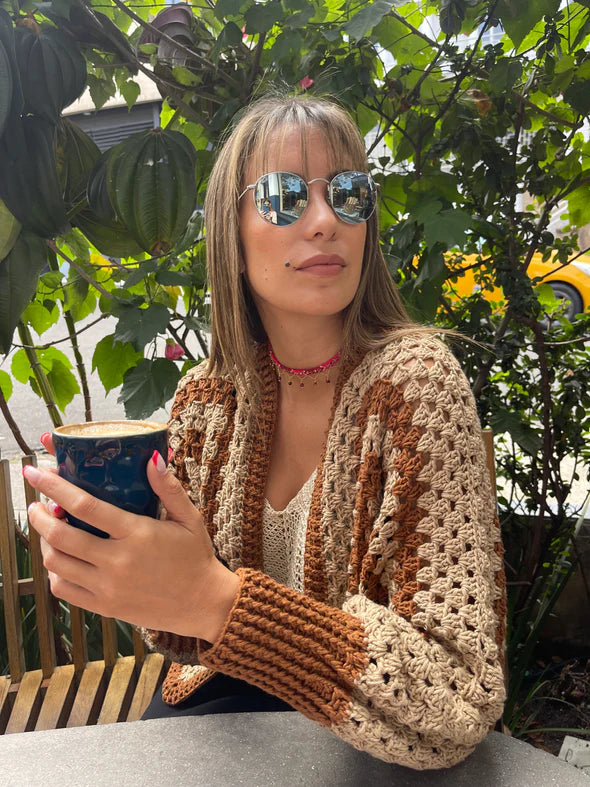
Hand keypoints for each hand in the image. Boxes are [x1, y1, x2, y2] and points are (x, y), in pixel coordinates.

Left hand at [25, 447, 238, 643]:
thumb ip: (169, 487)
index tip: (36, 474)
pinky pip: (63, 590)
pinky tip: (61, 558)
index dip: (55, 488)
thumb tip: (153, 457)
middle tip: (35, 504)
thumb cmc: (196, 557)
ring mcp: (108, 587)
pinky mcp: (105, 607)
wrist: (203, 603)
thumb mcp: (189, 517)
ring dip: (44, 542)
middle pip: (61, 537)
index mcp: (137, 534)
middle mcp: (118, 562)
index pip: (85, 506)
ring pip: (57, 564)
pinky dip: (54, 572)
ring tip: (49, 529)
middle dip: (39, 516)